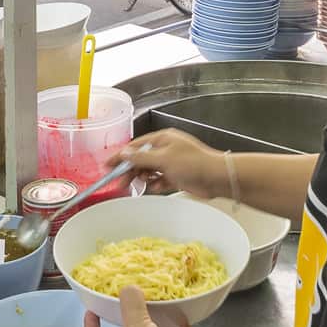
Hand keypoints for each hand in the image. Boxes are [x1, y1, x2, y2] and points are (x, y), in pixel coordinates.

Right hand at [109, 129, 225, 196]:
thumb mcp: (163, 159)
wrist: (217, 178)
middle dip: (131, 170)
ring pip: (150, 170)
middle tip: (121, 182)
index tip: (108, 165)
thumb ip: (142, 158)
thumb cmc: (194, 164)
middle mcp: (166, 149)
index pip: (135, 146)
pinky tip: (157, 187)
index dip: (121, 156)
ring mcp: (172, 162)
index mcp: (162, 139)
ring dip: (144, 177)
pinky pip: (160, 179)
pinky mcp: (177, 175)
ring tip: (140, 185)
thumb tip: (125, 154)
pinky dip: (157, 184)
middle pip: (141, 159)